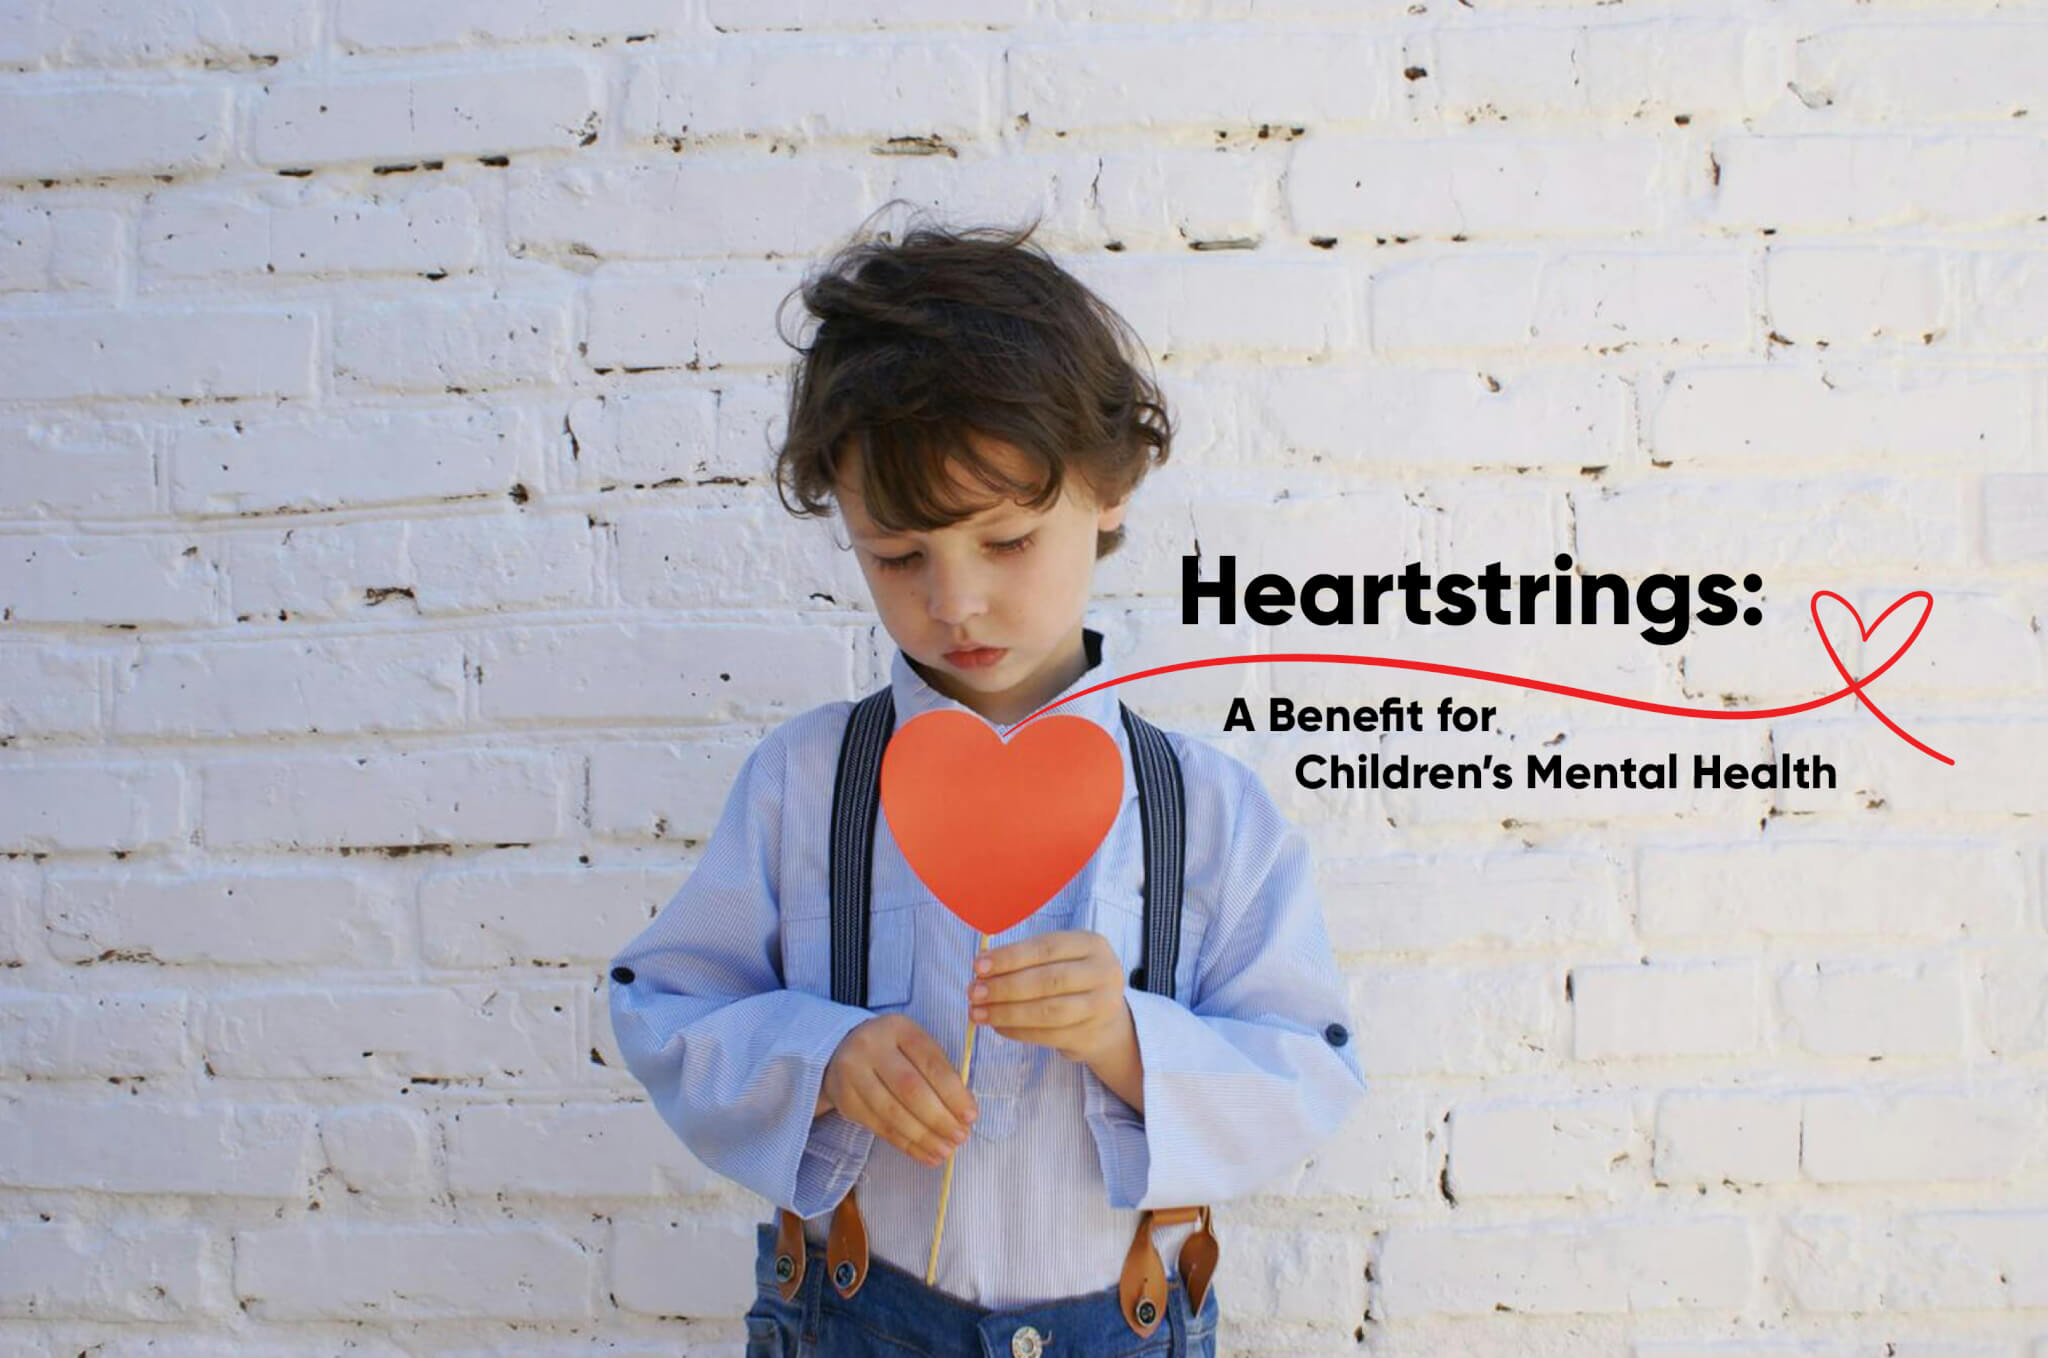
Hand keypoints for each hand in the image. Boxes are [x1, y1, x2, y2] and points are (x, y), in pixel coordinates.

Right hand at [820, 1013, 979, 1168]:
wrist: (843, 1051)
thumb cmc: (894, 1050)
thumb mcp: (917, 1047)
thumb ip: (940, 1073)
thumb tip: (964, 1113)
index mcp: (898, 1028)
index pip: (931, 1063)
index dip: (953, 1093)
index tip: (971, 1116)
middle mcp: (871, 1047)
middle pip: (910, 1089)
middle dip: (939, 1118)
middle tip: (960, 1137)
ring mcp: (853, 1073)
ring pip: (893, 1113)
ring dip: (923, 1137)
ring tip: (945, 1151)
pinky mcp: (846, 1100)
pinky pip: (880, 1127)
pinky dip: (906, 1144)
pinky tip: (924, 1154)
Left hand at [966, 929, 1129, 1065]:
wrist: (1108, 1021)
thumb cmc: (1073, 980)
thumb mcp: (1059, 958)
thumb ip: (1026, 959)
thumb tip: (982, 966)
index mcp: (1092, 944)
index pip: (1046, 948)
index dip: (1010, 957)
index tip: (978, 966)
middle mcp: (1103, 973)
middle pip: (1047, 980)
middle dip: (1005, 987)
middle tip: (974, 992)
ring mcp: (1101, 1007)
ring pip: (1047, 1011)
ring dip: (1007, 1012)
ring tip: (978, 1013)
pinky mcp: (1090, 1035)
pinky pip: (1047, 1035)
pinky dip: (1017, 1031)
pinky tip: (997, 1026)